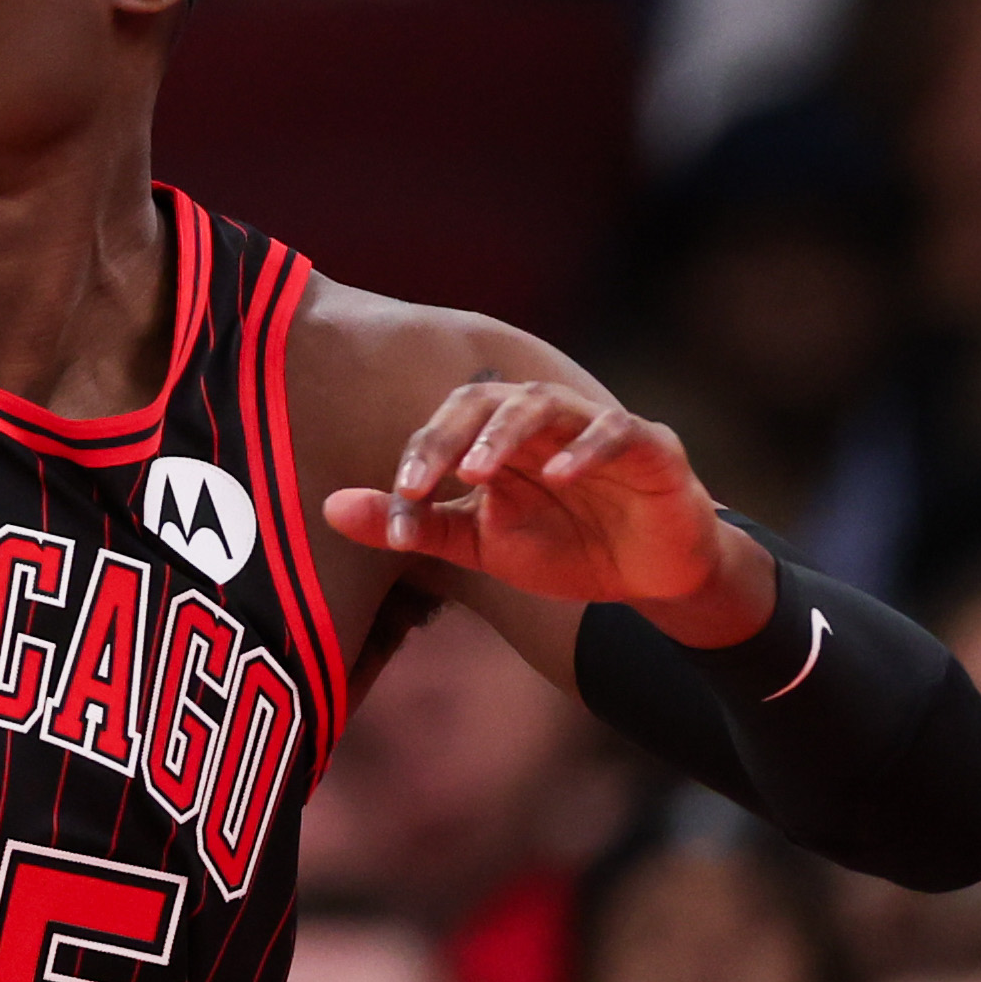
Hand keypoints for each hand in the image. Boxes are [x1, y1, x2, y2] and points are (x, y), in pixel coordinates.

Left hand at [323, 377, 768, 632]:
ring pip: (544, 402)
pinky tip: (562, 472)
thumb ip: (418, 526)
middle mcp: (541, 421)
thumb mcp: (483, 546)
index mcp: (497, 438)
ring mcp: (595, 427)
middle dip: (448, 435)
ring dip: (505, 432)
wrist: (651, 581)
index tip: (399, 504)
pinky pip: (616, 431)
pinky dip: (587, 446)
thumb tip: (328, 508)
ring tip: (476, 470)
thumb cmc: (566, 549)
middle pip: (485, 400)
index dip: (419, 460)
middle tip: (421, 480)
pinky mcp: (650, 446)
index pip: (445, 428)